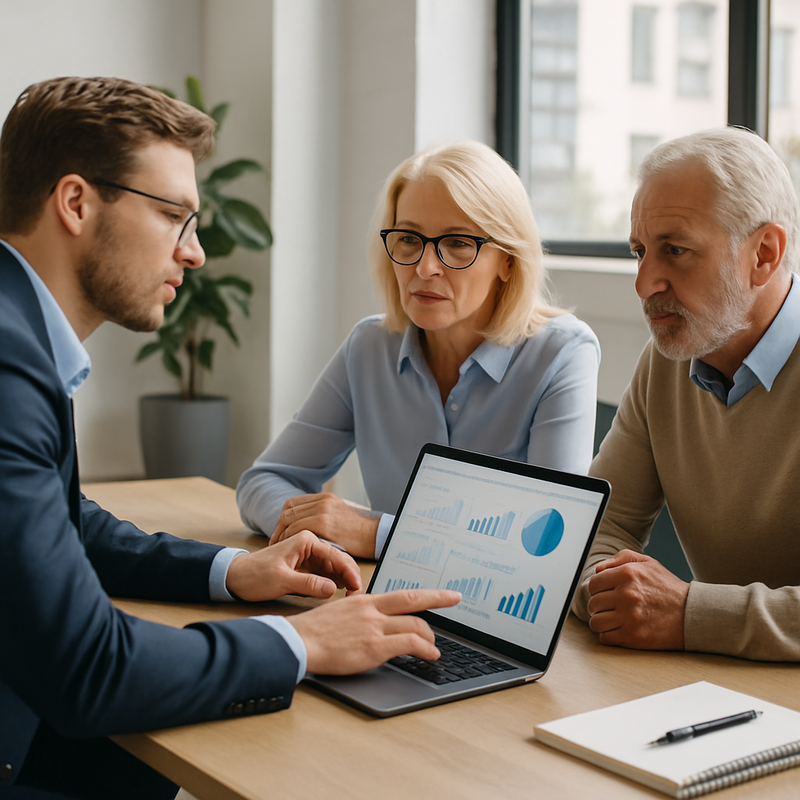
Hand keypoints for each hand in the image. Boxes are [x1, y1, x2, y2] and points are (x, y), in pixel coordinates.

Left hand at [225, 530, 361, 601]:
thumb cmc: (254, 575)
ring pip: (333, 569)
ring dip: (344, 581)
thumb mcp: (282, 580)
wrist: (235, 578)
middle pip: (338, 561)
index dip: (350, 572)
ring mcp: (308, 558)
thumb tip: (333, 589)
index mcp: (306, 541)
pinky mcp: (305, 569)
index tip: (357, 588)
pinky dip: (333, 584)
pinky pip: (324, 576)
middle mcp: (309, 546)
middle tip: (357, 595)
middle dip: (350, 577)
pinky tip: (340, 594)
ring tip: (351, 596)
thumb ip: (308, 584)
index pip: (336, 555)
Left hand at [270, 492, 379, 557]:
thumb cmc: (358, 533)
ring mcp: (322, 511)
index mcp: (325, 498)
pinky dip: (289, 539)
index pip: (293, 503)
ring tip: (281, 547)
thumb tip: (305, 524)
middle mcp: (322, 501)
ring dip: (281, 534)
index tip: (280, 532)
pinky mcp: (323, 524)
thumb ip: (323, 515)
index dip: (283, 518)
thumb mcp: (339, 515)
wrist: (374, 536)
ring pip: (289, 520)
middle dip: (279, 527)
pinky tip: (291, 549)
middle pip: (288, 510)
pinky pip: (296, 530)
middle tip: (276, 541)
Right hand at [289, 589, 461, 674]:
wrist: (298, 641)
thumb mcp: (338, 612)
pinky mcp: (375, 646)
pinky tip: (430, 656)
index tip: (444, 593)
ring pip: (415, 626)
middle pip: (414, 601)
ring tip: (434, 647)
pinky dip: (425, 650)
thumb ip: (357, 611)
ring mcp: (375, 627)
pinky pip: (410, 644)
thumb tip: (368, 614)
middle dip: (439, 598)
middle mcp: (373, 610)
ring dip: (430, 638)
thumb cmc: (313, 632)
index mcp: (364, 600)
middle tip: (455, 598)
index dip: (428, 593)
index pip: (403, 593)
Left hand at [586, 549, 688, 649]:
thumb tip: (598, 569)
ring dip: (601, 621)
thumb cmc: (668, 588)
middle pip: (593, 603)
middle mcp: (626, 595)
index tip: (604, 594)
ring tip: (611, 619)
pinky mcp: (633, 636)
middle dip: (599, 606)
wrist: (692, 614)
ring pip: (595, 622)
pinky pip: (605, 637)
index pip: (593, 584)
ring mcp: (629, 617)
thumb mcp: (648, 563)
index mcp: (627, 574)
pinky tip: (618, 629)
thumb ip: (620, 559)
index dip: (597, 589)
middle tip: (609, 607)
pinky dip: (608, 635)